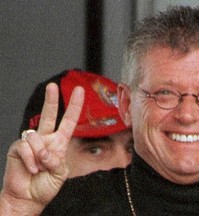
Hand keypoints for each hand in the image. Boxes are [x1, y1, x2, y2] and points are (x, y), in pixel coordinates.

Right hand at [0, 83, 83, 213]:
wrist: (28, 198)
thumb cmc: (45, 185)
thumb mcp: (60, 173)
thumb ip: (56, 160)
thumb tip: (45, 150)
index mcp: (59, 143)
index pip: (69, 121)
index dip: (75, 107)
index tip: (79, 91)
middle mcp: (45, 139)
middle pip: (48, 116)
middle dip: (51, 100)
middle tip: (52, 86)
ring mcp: (31, 143)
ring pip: (36, 138)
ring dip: (39, 156)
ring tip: (39, 168)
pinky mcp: (17, 148)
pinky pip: (25, 148)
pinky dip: (30, 161)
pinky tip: (31, 169)